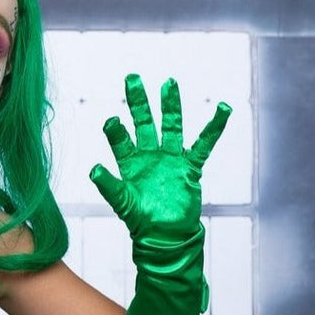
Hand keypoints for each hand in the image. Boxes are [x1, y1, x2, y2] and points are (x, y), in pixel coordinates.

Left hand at [89, 75, 230, 243]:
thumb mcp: (122, 203)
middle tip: (132, 78)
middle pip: (145, 123)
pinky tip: (223, 108)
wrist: (166, 237)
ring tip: (169, 83)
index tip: (111, 120)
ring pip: (172, 127)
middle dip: (139, 102)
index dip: (116, 131)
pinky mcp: (190, 167)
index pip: (121, 141)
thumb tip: (92, 169)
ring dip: (170, 106)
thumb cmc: (141, 222)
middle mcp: (150, 157)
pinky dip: (214, 128)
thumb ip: (109, 185)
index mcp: (131, 165)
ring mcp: (171, 160)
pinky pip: (204, 144)